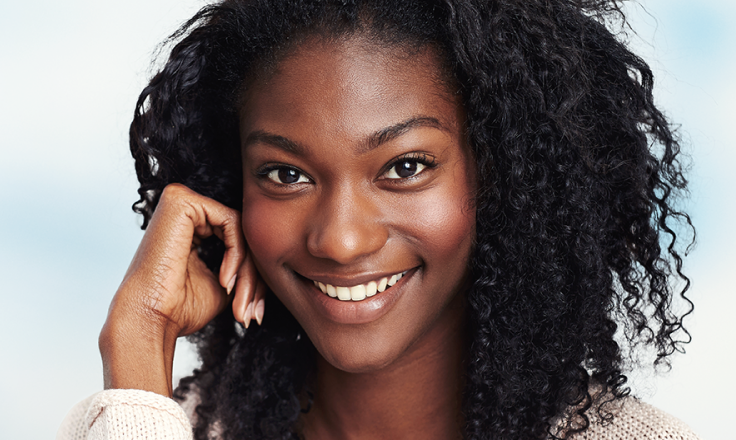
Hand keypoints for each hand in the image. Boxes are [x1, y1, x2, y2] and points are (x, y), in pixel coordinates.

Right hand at [98, 183, 265, 395]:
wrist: (149, 321)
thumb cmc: (179, 309)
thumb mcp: (224, 284)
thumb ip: (245, 266)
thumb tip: (274, 265)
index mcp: (190, 225)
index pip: (239, 239)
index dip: (253, 276)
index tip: (253, 312)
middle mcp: (184, 208)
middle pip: (242, 233)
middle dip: (253, 277)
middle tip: (251, 312)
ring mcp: (181, 200)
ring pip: (241, 229)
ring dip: (248, 271)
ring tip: (239, 303)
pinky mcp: (181, 201)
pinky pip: (232, 221)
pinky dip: (236, 254)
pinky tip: (225, 281)